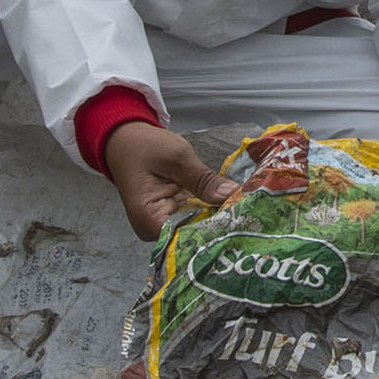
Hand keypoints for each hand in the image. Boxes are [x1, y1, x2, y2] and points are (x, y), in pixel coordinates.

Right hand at [100, 118, 236, 242]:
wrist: (125, 141)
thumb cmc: (144, 147)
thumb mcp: (177, 157)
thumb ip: (204, 180)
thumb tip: (232, 196)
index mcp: (148, 219)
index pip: (187, 237)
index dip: (215, 230)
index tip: (243, 220)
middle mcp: (154, 230)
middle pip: (193, 235)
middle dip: (221, 224)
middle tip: (253, 214)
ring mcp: (162, 225)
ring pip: (197, 228)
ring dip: (218, 217)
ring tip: (248, 211)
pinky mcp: (171, 217)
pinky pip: (194, 218)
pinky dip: (211, 211)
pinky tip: (232, 206)